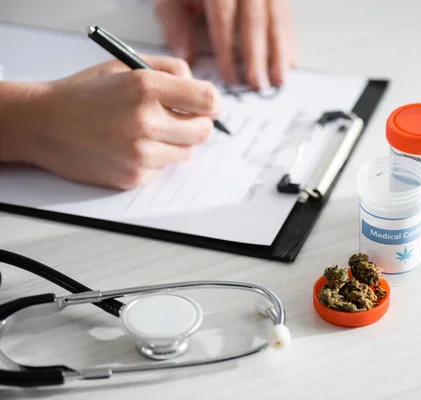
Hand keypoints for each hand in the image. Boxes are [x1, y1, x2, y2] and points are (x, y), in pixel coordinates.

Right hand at [12, 56, 220, 189]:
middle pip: (203, 131)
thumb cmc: (86, 93)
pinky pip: (163, 169)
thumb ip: (170, 70)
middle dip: (197, 125)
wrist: (44, 124)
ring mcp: (139, 153)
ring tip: (146, 132)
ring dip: (175, 143)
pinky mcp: (133, 177)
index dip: (212, 104)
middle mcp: (145, 121)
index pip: (207, 100)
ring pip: (186, 153)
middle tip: (182, 120)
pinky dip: (154, 159)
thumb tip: (203, 91)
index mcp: (146, 86)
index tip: (208, 106)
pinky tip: (129, 147)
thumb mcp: (126, 65)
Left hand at [155, 0, 295, 89]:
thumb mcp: (173, 0)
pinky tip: (289, 63)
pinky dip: (289, 41)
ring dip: (279, 53)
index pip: (224, 18)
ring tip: (278, 80)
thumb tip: (185, 57)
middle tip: (257, 84)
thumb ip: (176, 25)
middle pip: (254, 21)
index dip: (228, 50)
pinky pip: (287, 17)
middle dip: (257, 57)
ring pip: (276, 20)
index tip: (230, 77)